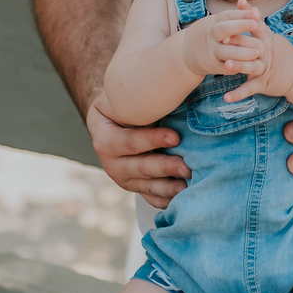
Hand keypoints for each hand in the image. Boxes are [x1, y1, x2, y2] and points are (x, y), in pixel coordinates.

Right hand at [87, 93, 189, 210]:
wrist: (119, 120)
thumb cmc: (130, 105)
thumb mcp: (130, 100)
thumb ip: (146, 102)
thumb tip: (177, 92)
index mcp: (104, 138)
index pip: (129, 141)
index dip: (152, 140)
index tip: (176, 137)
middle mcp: (111, 163)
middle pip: (139, 167)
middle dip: (165, 167)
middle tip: (187, 167)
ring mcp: (124, 179)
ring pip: (146, 186)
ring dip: (168, 188)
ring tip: (187, 187)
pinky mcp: (137, 188)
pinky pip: (151, 198)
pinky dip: (167, 200)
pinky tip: (183, 199)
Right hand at [178, 2, 262, 80]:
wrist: (184, 52)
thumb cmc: (209, 34)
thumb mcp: (216, 22)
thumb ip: (235, 18)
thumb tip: (255, 10)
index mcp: (214, 22)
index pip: (228, 16)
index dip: (242, 14)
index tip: (256, 13)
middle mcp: (211, 35)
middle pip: (223, 29)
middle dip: (239, 26)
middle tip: (255, 24)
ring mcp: (210, 51)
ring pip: (225, 52)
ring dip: (241, 52)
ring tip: (256, 52)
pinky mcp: (212, 66)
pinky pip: (226, 67)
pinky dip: (237, 67)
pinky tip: (250, 66)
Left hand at [219, 8, 292, 102]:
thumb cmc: (281, 53)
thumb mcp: (272, 37)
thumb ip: (259, 27)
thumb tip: (248, 10)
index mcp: (267, 40)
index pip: (259, 24)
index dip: (250, 14)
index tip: (240, 3)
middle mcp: (266, 53)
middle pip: (252, 45)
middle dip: (238, 42)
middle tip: (222, 38)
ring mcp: (265, 68)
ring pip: (251, 67)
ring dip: (239, 66)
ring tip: (225, 65)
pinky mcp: (264, 83)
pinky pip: (250, 89)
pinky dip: (238, 94)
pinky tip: (226, 97)